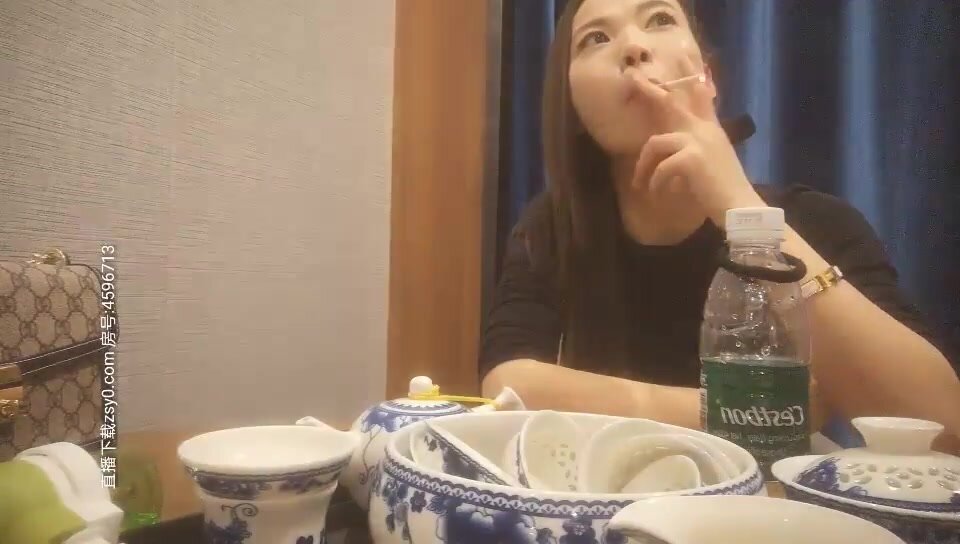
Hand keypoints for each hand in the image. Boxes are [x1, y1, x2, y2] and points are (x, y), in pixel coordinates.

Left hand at [628, 59, 764, 227]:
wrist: (739, 209)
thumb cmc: (722, 192)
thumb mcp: (710, 164)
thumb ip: (694, 151)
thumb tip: (669, 153)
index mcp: (711, 130)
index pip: (700, 96)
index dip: (691, 78)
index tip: (684, 57)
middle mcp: (705, 130)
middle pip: (671, 102)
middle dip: (649, 90)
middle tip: (631, 77)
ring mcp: (699, 141)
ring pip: (656, 142)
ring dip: (644, 167)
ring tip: (641, 185)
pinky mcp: (692, 158)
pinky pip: (661, 167)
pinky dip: (656, 183)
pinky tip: (658, 195)